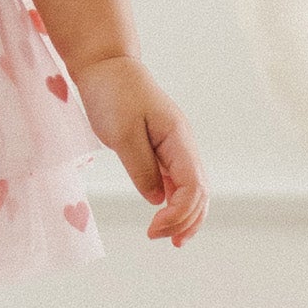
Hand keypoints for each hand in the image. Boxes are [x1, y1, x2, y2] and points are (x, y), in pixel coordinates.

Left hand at [69, 54, 207, 247]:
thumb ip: (141, 167)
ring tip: (173, 240)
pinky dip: (175, 204)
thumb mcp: (122, 133)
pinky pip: (177, 182)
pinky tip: (165, 219)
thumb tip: (157, 198)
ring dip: (186, 216)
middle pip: (200, 192)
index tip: (153, 228)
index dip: (179, 213)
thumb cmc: (113, 94)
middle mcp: (183, 145)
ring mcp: (175, 148)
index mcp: (178, 138)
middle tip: (159, 238)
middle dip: (186, 221)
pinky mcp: (162, 151)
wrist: (107, 67)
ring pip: (193, 190)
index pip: (193, 185)